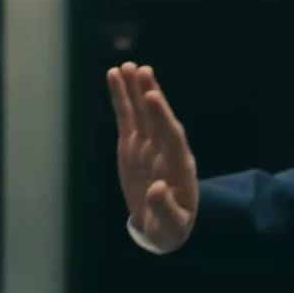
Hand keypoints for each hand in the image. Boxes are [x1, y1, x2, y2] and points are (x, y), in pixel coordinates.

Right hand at [107, 63, 198, 252]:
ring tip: (126, 66)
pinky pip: (126, 118)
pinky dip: (121, 99)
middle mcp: (165, 150)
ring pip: (141, 113)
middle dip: (149, 94)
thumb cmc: (172, 227)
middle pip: (157, 118)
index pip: (171, 136)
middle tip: (141, 70)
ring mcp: (148, 146)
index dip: (161, 116)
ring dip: (135, 89)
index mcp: (178, 166)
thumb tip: (158, 190)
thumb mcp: (172, 225)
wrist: (166, 225)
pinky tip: (115, 77)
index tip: (153, 96)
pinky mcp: (133, 146)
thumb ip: (166, 208)